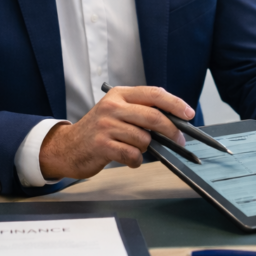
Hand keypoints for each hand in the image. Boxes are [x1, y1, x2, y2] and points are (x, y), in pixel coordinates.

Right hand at [39, 86, 193, 179]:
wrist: (67, 147)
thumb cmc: (98, 130)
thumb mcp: (116, 111)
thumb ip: (140, 111)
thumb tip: (173, 121)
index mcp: (119, 95)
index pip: (154, 94)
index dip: (175, 103)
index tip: (188, 114)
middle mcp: (112, 107)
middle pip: (153, 117)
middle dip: (171, 131)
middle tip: (179, 140)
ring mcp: (106, 126)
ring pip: (144, 139)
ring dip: (145, 148)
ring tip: (132, 148)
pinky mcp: (102, 146)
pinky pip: (133, 155)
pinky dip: (135, 160)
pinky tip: (127, 158)